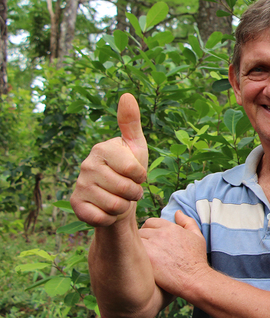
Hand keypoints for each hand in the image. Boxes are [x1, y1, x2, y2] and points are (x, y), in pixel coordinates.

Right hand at [70, 93, 148, 226]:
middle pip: (126, 189)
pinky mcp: (76, 205)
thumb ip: (131, 123)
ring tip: (119, 199)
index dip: (142, 177)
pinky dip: (110, 218)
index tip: (137, 175)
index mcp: (102, 148)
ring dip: (123, 207)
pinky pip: (101, 218)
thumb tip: (126, 95)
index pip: (134, 170)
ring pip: (116, 206)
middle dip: (134, 194)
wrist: (117, 199)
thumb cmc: (129, 171)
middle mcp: (86, 165)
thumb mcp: (136, 147)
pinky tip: (107, 210)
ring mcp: (79, 185)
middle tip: (129, 190)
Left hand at [139, 210, 208, 296]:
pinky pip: (133, 251)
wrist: (195, 279)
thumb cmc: (197, 260)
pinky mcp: (146, 257)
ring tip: (140, 258)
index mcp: (171, 227)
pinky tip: (137, 264)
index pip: (150, 222)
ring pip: (135, 241)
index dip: (149, 231)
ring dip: (137, 248)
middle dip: (142, 239)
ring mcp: (152, 245)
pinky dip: (133, 256)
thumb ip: (187, 222)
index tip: (150, 241)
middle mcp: (160, 233)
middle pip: (141, 231)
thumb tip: (177, 212)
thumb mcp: (198, 237)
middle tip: (144, 251)